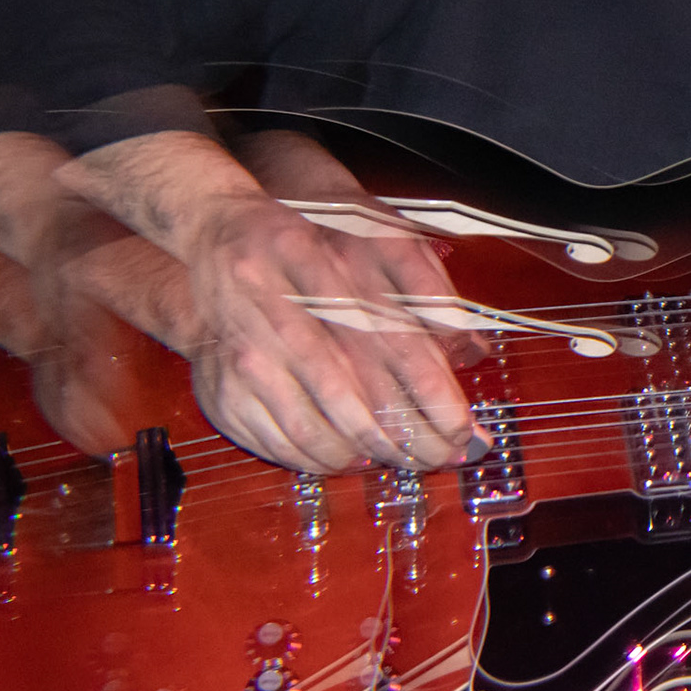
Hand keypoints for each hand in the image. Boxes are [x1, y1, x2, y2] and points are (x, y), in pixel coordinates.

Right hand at [52, 128, 475, 473]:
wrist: (218, 231)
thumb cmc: (313, 238)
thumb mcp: (378, 237)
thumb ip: (428, 289)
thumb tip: (472, 348)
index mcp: (325, 262)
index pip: (390, 342)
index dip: (430, 393)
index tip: (460, 427)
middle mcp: (280, 305)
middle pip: (350, 390)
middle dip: (400, 434)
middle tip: (437, 457)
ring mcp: (245, 346)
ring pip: (308, 420)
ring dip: (359, 451)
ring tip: (396, 460)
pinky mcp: (220, 377)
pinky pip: (271, 434)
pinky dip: (312, 456)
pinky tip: (345, 457)